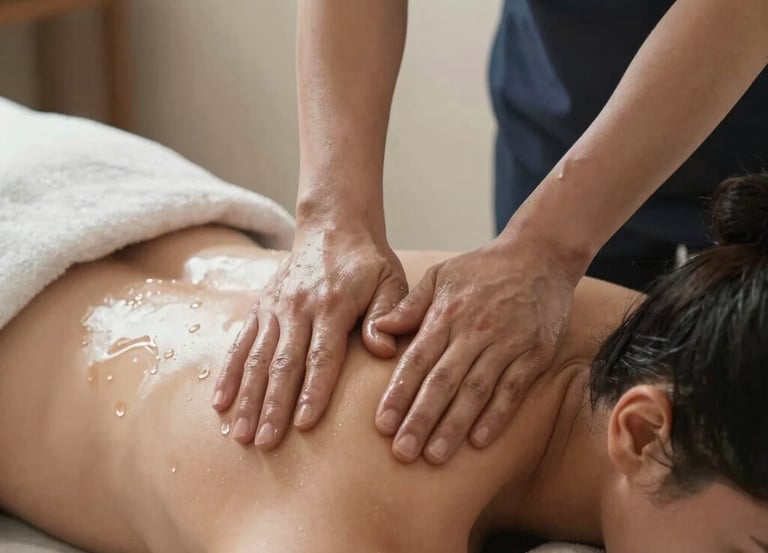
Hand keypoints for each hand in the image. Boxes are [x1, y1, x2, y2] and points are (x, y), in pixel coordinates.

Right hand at [211, 225, 406, 447]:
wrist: (333, 226)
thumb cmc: (368, 262)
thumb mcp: (390, 281)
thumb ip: (388, 315)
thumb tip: (383, 350)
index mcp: (333, 305)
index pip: (322, 356)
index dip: (313, 391)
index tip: (304, 424)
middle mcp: (298, 308)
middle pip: (283, 363)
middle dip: (273, 405)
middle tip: (265, 442)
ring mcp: (275, 308)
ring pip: (257, 358)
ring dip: (248, 397)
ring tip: (240, 434)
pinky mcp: (261, 307)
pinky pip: (241, 343)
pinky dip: (230, 373)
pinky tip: (220, 402)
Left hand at [373, 234, 577, 463]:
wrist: (540, 255)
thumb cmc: (483, 268)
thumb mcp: (441, 275)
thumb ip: (410, 305)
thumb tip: (379, 330)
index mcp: (447, 314)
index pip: (416, 360)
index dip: (398, 394)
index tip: (381, 425)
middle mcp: (474, 331)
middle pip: (443, 382)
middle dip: (420, 418)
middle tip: (402, 452)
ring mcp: (506, 344)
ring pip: (476, 390)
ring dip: (454, 425)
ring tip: (434, 455)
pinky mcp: (534, 353)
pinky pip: (513, 389)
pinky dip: (497, 415)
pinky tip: (479, 441)